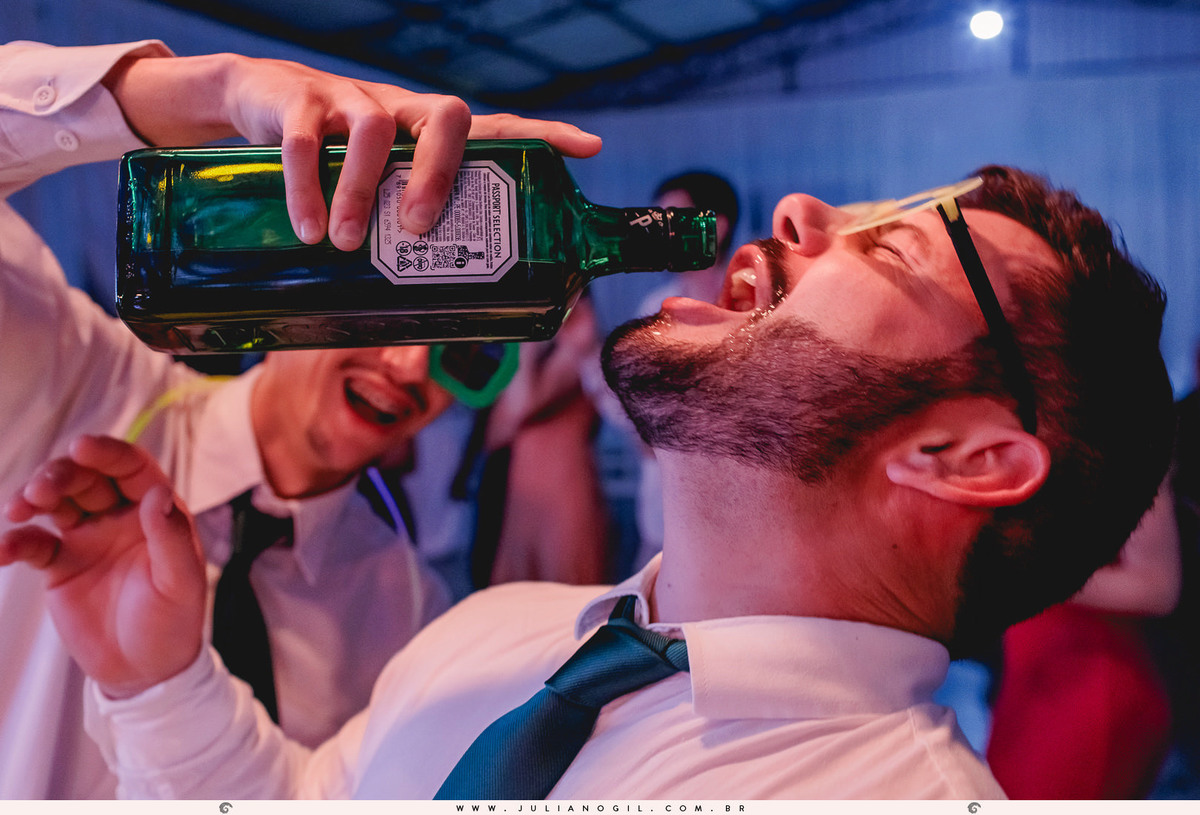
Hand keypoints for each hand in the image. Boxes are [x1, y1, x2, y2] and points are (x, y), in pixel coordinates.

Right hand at [1, 435, 205, 697]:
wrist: (144, 670)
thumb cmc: (173, 623)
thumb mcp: (180, 582)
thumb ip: (170, 538)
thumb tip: (159, 494)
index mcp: (157, 513)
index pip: (131, 468)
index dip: (108, 452)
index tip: (81, 447)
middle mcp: (122, 517)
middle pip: (87, 478)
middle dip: (61, 474)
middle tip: (42, 490)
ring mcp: (89, 538)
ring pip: (57, 501)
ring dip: (35, 496)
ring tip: (21, 508)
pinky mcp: (61, 564)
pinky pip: (34, 544)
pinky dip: (14, 542)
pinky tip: (3, 551)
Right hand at [104, 50, 602, 247]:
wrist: (252, 102)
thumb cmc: (334, 162)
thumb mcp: (375, 192)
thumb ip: (405, 233)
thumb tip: (444, 317)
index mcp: (430, 135)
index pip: (496, 129)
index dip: (542, 135)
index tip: (588, 150)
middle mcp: (402, 109)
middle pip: (445, 117)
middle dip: (440, 174)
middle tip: (419, 229)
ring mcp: (351, 100)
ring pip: (373, 131)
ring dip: (363, 192)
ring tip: (347, 244)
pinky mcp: (297, 101)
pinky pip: (306, 139)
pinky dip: (307, 186)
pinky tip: (308, 229)